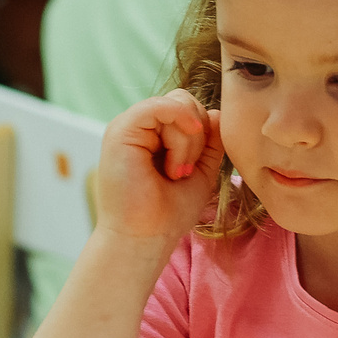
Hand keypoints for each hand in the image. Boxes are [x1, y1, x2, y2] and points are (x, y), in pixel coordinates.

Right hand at [95, 90, 224, 243]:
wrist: (144, 238)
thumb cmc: (168, 213)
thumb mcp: (200, 172)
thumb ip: (209, 143)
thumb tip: (217, 113)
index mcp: (154, 135)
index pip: (188, 108)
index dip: (203, 131)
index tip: (193, 170)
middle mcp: (139, 127)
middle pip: (184, 99)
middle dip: (197, 133)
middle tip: (184, 172)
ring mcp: (128, 127)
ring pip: (177, 103)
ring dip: (187, 141)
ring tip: (175, 173)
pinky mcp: (121, 130)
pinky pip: (160, 106)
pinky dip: (178, 131)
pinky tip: (174, 162)